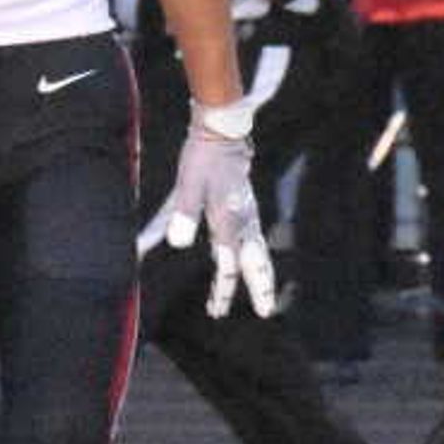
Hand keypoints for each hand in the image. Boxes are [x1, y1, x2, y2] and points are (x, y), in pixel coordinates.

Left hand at [144, 115, 278, 317]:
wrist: (221, 131)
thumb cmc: (203, 158)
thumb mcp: (188, 185)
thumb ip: (184, 214)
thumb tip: (178, 244)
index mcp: (230, 221)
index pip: (229, 264)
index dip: (224, 288)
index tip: (217, 308)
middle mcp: (244, 222)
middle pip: (257, 262)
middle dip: (261, 288)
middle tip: (266, 312)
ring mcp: (248, 215)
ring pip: (260, 253)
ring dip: (261, 276)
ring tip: (263, 298)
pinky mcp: (246, 209)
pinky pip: (254, 241)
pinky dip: (256, 258)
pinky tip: (248, 264)